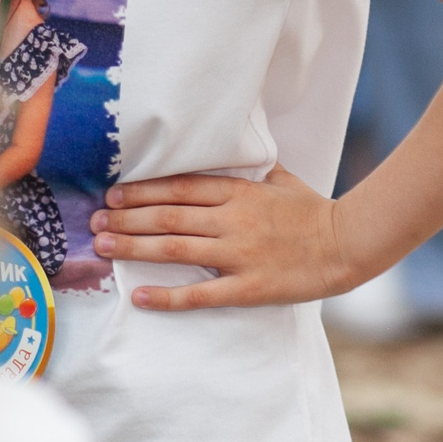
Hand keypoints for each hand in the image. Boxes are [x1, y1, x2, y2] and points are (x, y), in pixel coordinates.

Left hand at [89, 166, 357, 310]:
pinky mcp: (250, 287)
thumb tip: (232, 145)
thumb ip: (250, 166)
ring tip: (103, 248)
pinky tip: (141, 297)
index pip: (178, 187)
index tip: (113, 196)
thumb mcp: (281, 177)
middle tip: (94, 224)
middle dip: (125, 220)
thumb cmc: (313, 210)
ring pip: (175, 249)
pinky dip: (169, 296)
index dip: (141, 191)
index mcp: (238, 192)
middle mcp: (233, 220)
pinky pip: (202, 294)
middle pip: (168, 217)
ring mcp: (240, 254)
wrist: (348, 243)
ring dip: (135, 248)